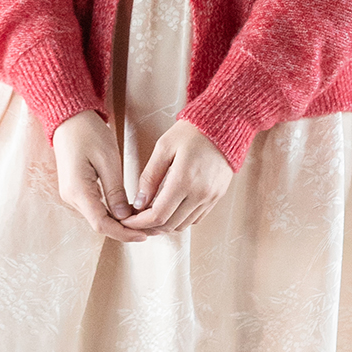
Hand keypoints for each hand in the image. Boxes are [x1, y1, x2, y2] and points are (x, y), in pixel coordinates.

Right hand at [52, 110, 147, 242]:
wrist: (69, 119)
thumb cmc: (89, 133)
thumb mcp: (107, 160)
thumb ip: (115, 191)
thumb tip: (124, 216)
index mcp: (78, 190)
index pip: (102, 224)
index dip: (124, 233)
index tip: (144, 235)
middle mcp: (72, 198)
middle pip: (100, 224)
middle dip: (125, 230)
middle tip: (151, 229)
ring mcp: (73, 195)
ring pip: (99, 218)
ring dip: (120, 223)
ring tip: (145, 222)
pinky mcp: (77, 191)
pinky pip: (96, 208)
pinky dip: (114, 214)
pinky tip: (131, 212)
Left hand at [120, 120, 232, 234]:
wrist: (224, 125)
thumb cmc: (192, 132)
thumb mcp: (164, 147)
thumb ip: (150, 176)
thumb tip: (139, 202)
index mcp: (184, 180)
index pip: (158, 215)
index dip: (139, 223)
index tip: (127, 220)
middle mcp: (200, 193)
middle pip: (169, 225)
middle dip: (149, 226)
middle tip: (135, 219)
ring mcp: (211, 197)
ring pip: (183, 225)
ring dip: (165, 224)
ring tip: (151, 214)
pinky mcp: (217, 197)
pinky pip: (196, 219)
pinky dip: (180, 219)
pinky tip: (170, 208)